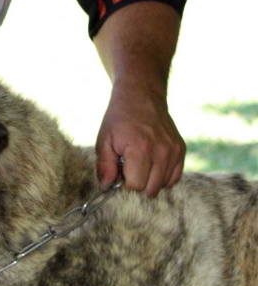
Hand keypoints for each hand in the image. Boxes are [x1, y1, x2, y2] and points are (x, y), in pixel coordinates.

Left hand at [95, 80, 185, 196]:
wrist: (141, 96)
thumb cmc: (119, 120)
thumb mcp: (104, 141)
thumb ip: (104, 166)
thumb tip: (106, 187)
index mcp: (140, 149)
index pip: (136, 186)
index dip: (124, 185)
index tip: (118, 175)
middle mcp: (161, 151)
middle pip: (150, 189)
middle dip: (136, 185)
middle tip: (127, 170)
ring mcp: (173, 150)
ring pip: (162, 185)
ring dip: (149, 181)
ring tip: (139, 164)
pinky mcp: (180, 150)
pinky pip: (174, 178)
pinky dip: (162, 177)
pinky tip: (150, 166)